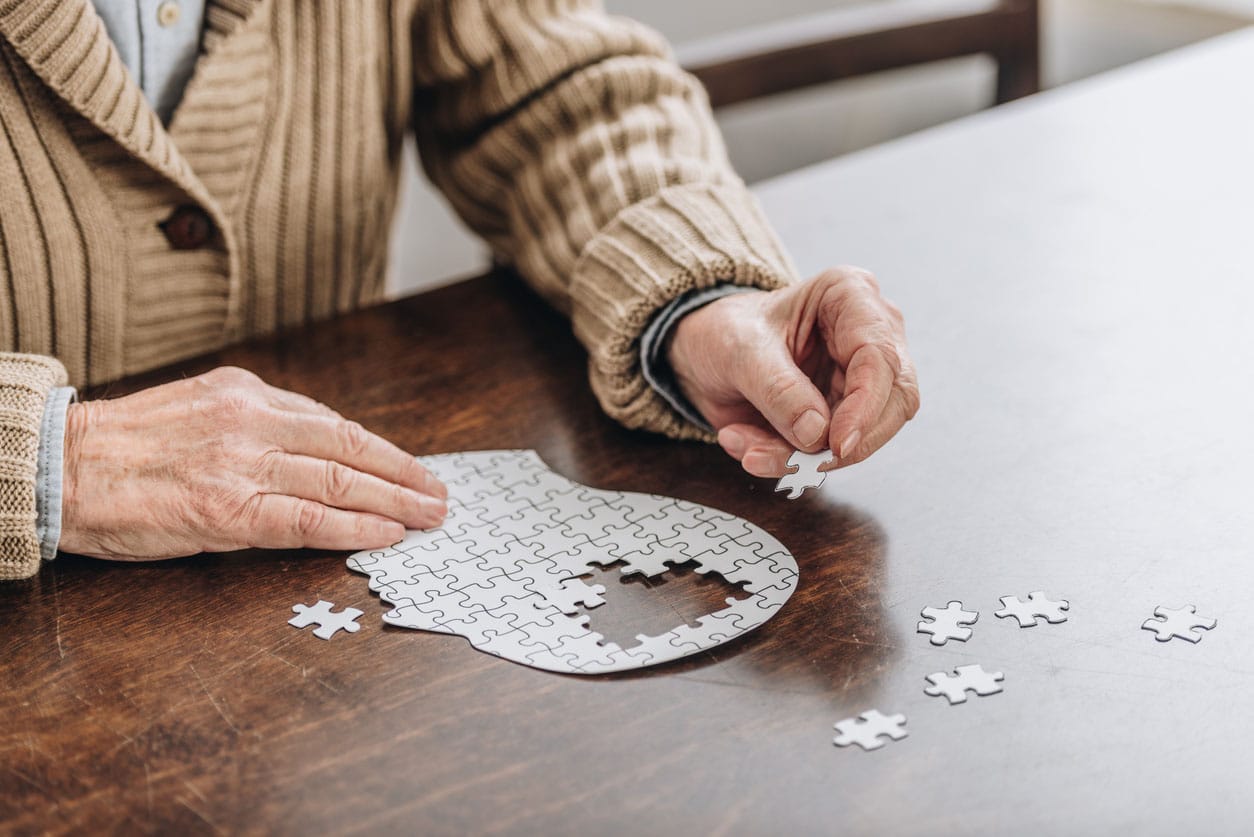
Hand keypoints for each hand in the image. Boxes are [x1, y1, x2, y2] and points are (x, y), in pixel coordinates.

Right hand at [60, 367, 446, 560]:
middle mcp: (252, 422)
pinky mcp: (227, 509)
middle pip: (350, 449)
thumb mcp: (200, 408)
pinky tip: (385, 535)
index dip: (382, 450)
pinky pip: (307, 520)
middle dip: (404, 474)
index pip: (334, 424)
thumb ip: (258, 423)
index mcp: (247, 394)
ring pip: (339, 482)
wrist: (60, 466)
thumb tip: (318, 450)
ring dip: (394, 502)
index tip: (413, 467)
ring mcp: (242, 464)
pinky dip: (354, 527)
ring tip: (427, 516)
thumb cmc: (127, 446)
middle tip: (438, 493)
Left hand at [667, 267, 918, 476]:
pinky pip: (832, 451)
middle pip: (893, 401)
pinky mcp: (845, 413)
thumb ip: (778, 389)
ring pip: (864, 435)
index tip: (836, 443)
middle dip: (845, 443)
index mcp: (851, 296)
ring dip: (807, 457)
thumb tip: (817, 432)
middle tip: (796, 463)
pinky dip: (791, 460)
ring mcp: (861, 378)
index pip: (881, 357)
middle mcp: (869, 335)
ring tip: (750, 451)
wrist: (705, 351)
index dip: (866, 406)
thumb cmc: (726, 331)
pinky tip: (750, 448)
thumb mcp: (740, 350)